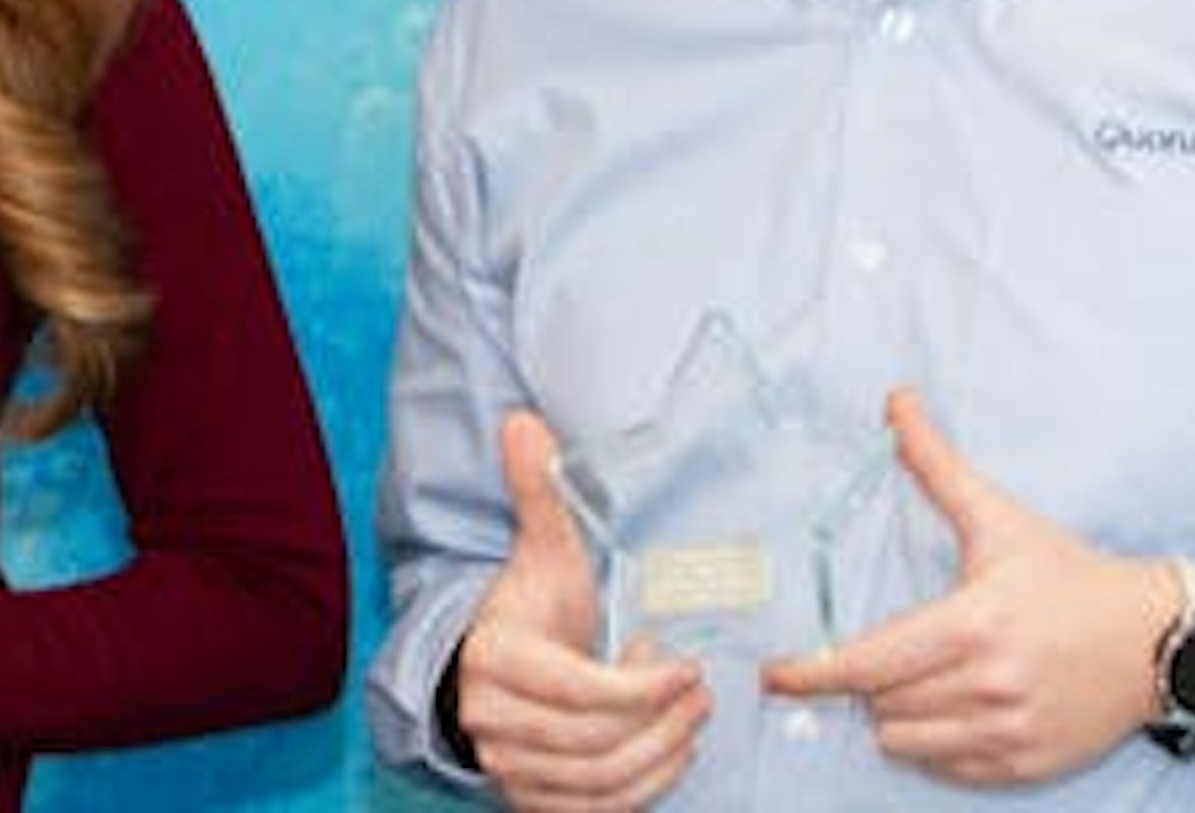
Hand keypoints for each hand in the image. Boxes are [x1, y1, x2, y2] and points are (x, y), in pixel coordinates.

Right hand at [446, 410, 706, 812]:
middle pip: (595, 742)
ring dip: (661, 755)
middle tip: (702, 693)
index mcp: (495, 658)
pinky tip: (670, 754)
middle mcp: (492, 721)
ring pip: (601, 782)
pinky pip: (596, 812)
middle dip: (661, 721)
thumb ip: (538, 493)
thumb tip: (522, 420)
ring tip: (693, 720)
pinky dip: (643, 790)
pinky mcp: (530, 803)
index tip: (687, 666)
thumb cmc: (532, 610)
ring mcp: (509, 769)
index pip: (577, 691)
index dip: (641, 685)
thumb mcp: (542, 553)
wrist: (492, 670)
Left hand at [762, 387, 1181, 785]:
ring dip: (895, 715)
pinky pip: (948, 770)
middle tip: (879, 654)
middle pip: (880, 702)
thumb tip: (895, 401)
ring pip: (906, 742)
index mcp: (973, 625)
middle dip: (865, 680)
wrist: (1160, 640)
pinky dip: (934, 745)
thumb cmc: (1071, 577)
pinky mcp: (1029, 766)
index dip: (812, 673)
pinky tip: (948, 710)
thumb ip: (936, 465)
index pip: (868, 663)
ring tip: (916, 681)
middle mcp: (989, 686)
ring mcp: (1010, 733)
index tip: (775, 675)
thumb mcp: (1001, 518)